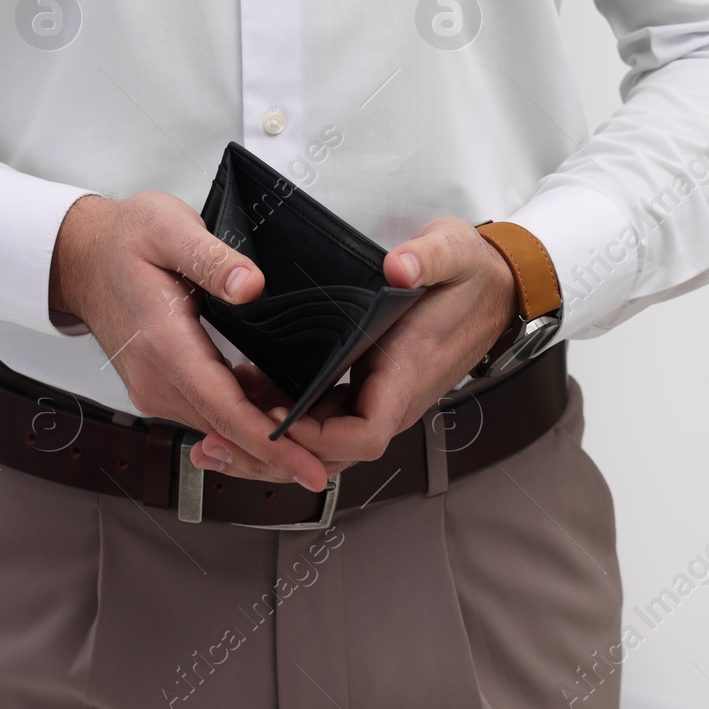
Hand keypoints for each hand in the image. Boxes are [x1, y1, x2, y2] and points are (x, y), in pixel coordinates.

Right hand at [49, 192, 328, 491]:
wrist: (81, 258)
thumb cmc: (123, 240)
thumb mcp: (167, 229)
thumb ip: (210, 258)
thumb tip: (250, 286)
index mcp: (165, 344)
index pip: (225, 408)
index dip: (272, 442)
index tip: (311, 467)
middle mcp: (157, 379)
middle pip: (227, 432)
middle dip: (280, 453)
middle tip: (331, 463)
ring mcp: (156, 389)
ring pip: (219, 429)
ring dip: (264, 440)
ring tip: (315, 441)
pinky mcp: (159, 389)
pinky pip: (209, 414)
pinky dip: (243, 421)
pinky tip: (276, 409)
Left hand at [198, 216, 518, 473]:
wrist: (496, 286)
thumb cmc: (472, 273)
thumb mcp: (453, 251)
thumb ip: (427, 258)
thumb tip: (399, 267)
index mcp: (408, 374)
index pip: (362, 436)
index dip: (317, 439)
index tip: (277, 420)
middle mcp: (390, 398)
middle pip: (327, 456)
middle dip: (271, 457)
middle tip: (215, 446)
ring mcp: (377, 396)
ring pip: (319, 444)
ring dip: (268, 445)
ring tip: (211, 437)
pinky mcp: (365, 386)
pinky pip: (320, 419)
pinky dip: (281, 417)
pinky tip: (243, 395)